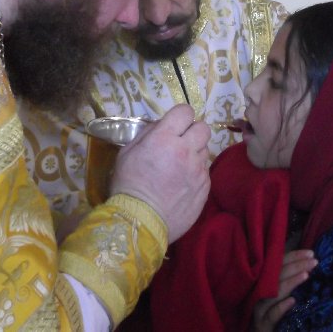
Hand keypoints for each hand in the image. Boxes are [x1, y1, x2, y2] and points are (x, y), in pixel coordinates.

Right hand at [110, 104, 209, 242]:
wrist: (140, 222)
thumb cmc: (127, 185)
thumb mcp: (127, 152)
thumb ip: (147, 134)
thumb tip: (161, 126)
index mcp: (164, 138)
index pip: (185, 111)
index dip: (180, 116)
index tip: (174, 125)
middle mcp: (186, 150)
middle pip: (203, 127)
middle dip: (193, 131)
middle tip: (181, 142)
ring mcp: (198, 170)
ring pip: (205, 149)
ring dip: (194, 153)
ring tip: (179, 166)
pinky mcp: (205, 188)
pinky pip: (205, 171)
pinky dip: (196, 172)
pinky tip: (182, 183)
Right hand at [252, 249, 316, 330]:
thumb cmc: (267, 313)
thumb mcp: (274, 293)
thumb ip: (284, 280)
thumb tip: (304, 265)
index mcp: (261, 281)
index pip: (277, 264)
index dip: (293, 257)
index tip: (310, 253)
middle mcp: (257, 291)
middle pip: (276, 275)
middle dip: (296, 266)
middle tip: (314, 260)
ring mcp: (259, 309)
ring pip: (274, 293)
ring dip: (290, 282)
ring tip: (306, 275)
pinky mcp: (262, 325)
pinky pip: (272, 315)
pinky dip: (281, 307)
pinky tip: (292, 301)